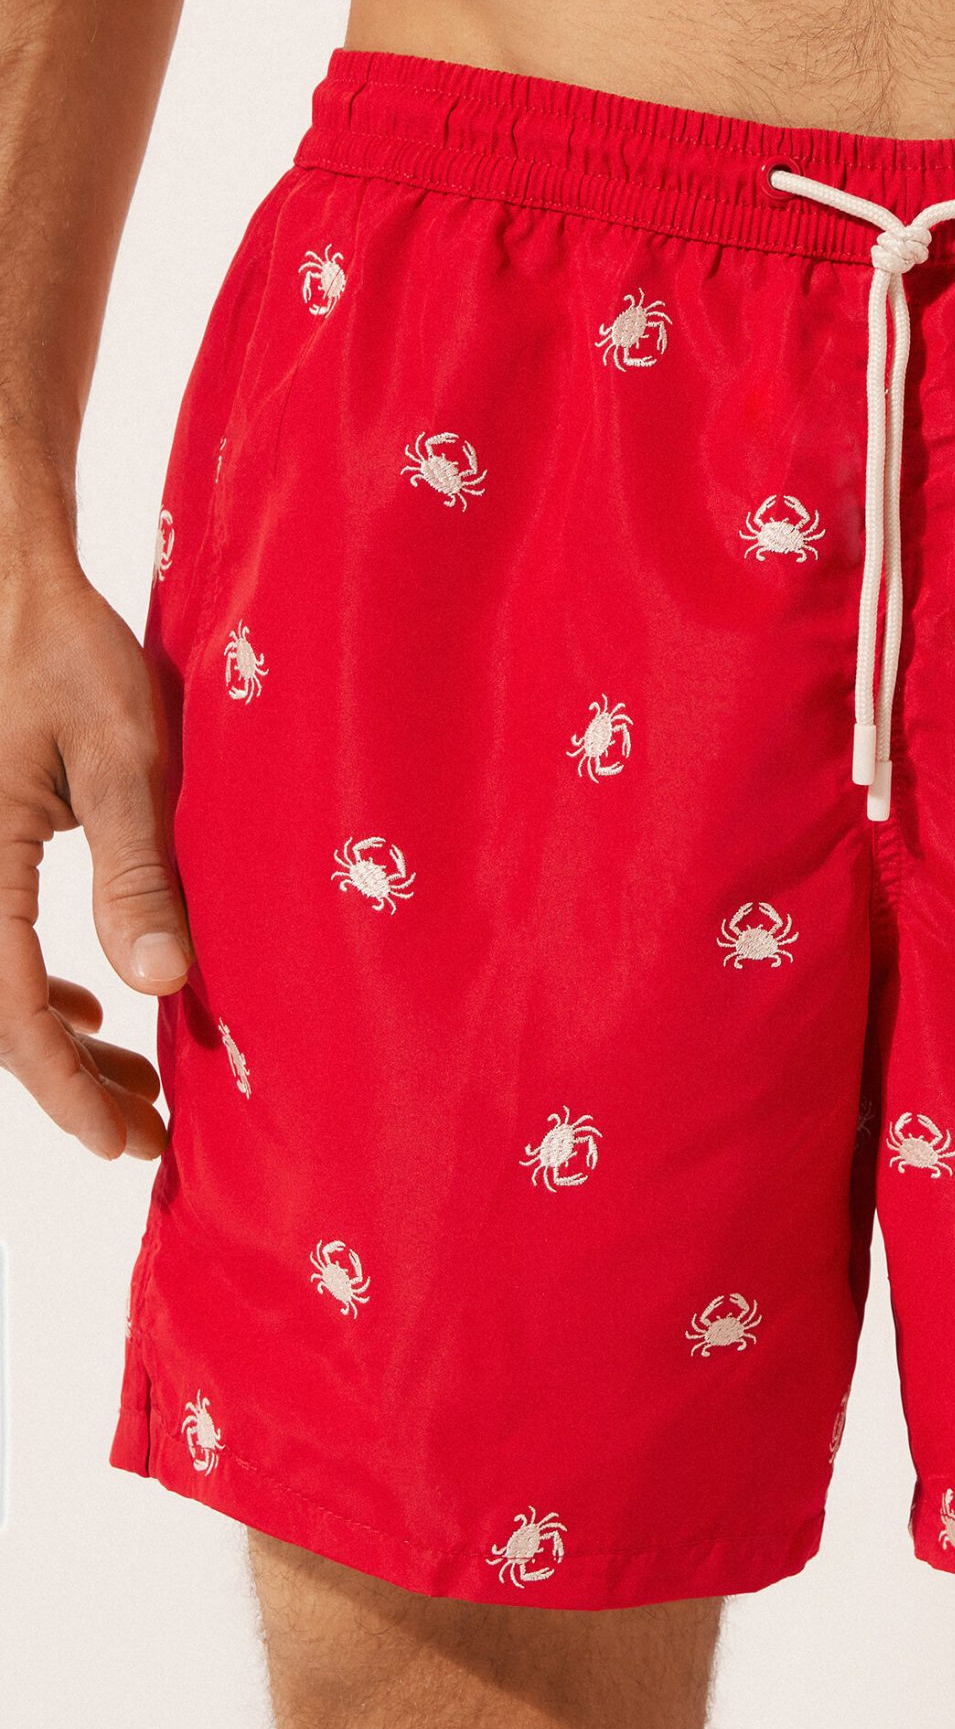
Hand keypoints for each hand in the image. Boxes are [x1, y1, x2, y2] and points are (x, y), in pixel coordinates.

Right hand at [0, 530, 189, 1157]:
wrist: (11, 586)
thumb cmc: (65, 652)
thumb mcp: (121, 755)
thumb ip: (138, 869)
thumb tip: (165, 982)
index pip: (9, 1008)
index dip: (65, 1087)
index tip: (123, 1141)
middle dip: (68, 1082)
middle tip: (145, 1134)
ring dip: (58, 1042)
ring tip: (135, 1087)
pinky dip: (41, 990)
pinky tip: (96, 1006)